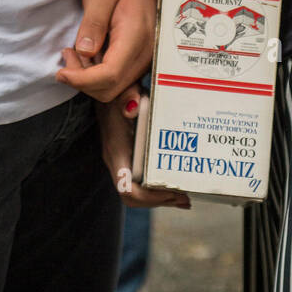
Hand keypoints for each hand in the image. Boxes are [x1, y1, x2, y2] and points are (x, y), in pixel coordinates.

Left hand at [56, 0, 157, 101]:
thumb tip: (85, 52)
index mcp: (135, 35)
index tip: (61, 72)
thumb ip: (92, 24)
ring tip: (73, 52)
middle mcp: (145, 52)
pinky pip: (117, 78)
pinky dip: (97, 74)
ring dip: (89, 78)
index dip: (82, 80)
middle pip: (112, 88)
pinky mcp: (138, 57)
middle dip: (83, 80)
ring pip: (114, 87)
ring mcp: (144, 56)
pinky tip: (87, 54)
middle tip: (67, 55)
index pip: (110, 75)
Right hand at [97, 85, 190, 209]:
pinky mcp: (130, 160)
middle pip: (134, 197)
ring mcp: (123, 162)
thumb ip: (128, 96)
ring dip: (160, 198)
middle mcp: (118, 161)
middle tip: (185, 198)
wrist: (107, 94)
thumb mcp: (122, 90)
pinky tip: (175, 188)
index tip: (171, 191)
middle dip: (159, 200)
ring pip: (138, 193)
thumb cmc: (116, 93)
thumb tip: (132, 107)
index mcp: (116, 150)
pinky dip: (157, 189)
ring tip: (185, 198)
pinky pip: (141, 183)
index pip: (126, 188)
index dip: (148, 196)